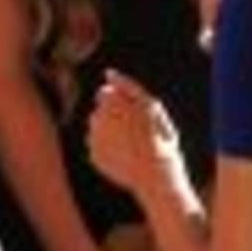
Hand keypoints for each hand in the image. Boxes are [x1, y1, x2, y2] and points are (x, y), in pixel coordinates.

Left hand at [86, 71, 183, 200]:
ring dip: (110, 133)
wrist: (156, 177)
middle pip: (100, 111)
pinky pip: (97, 147)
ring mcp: (93, 139)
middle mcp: (97, 118)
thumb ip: (129, 87)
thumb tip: (108, 74)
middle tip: (136, 134)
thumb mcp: (151, 107)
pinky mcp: (93, 155)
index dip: (122, 105)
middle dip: (114, 119)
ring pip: (97, 128)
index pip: (105, 94)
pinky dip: (108, 150)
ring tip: (131, 146)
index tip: (135, 118)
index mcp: (111, 103)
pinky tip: (124, 158)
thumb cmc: (158, 139)